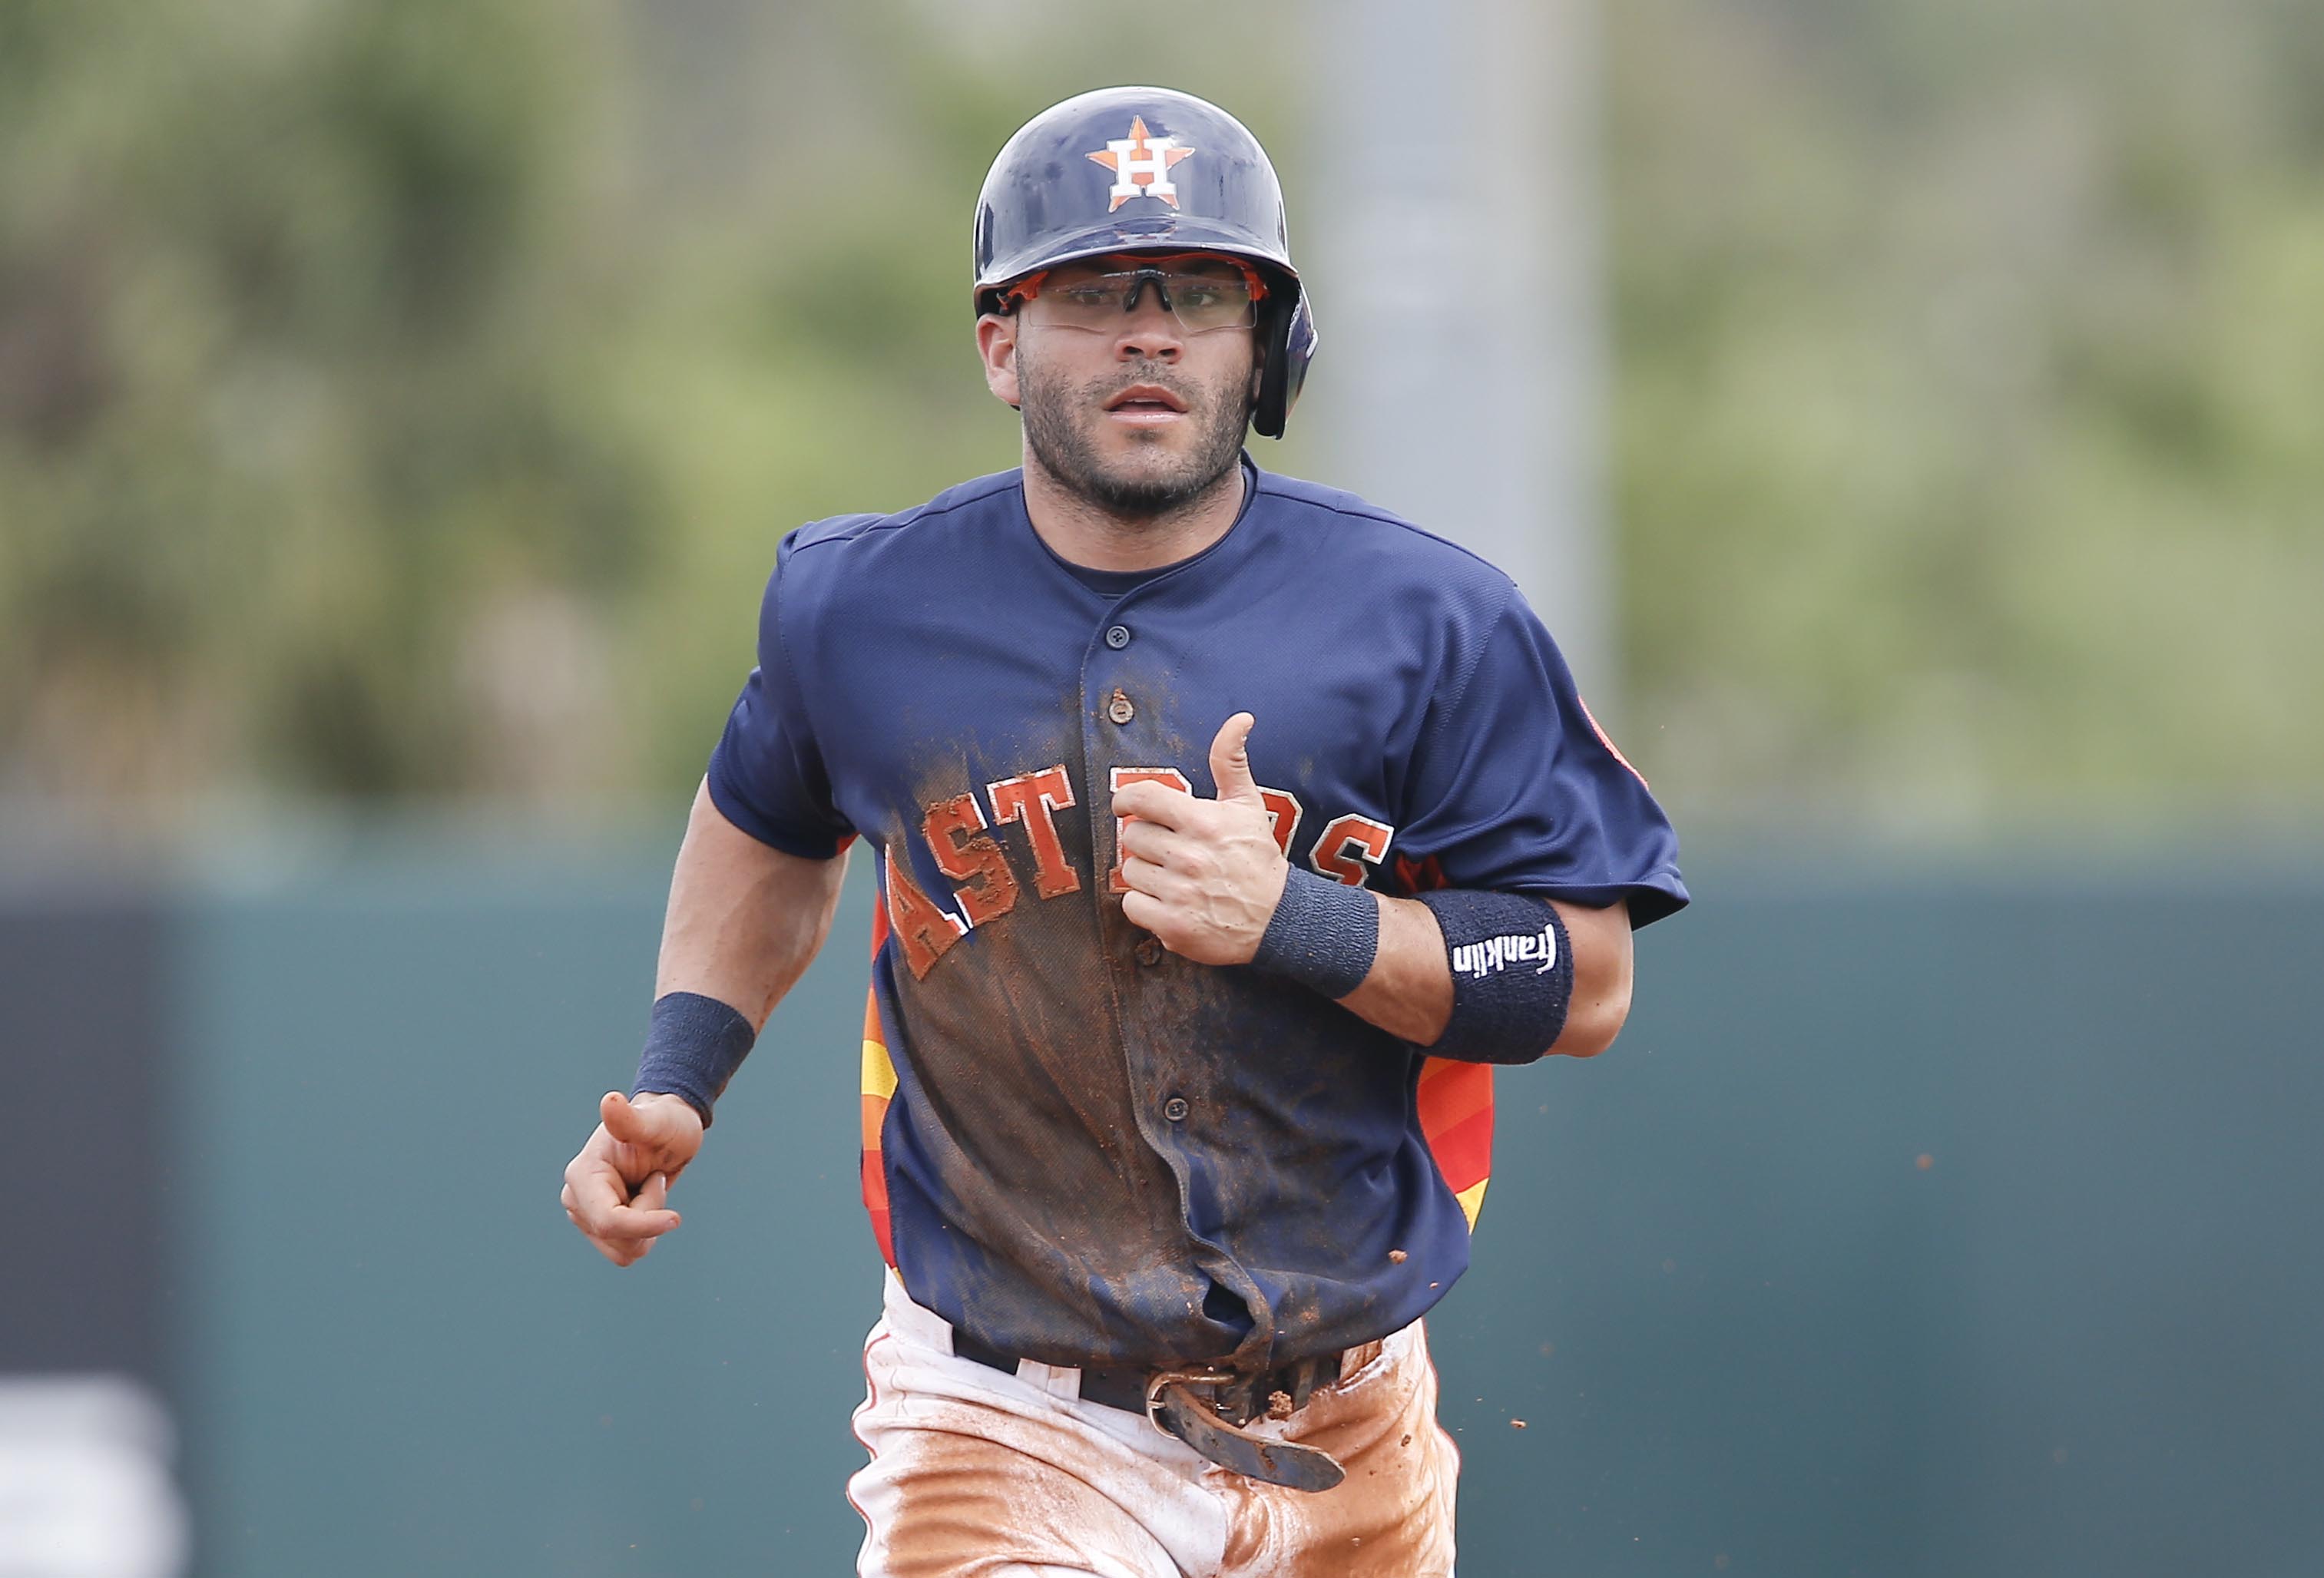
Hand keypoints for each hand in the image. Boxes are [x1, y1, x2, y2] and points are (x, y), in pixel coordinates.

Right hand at [560, 1090, 703, 1266]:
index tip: (676, 1218)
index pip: (608, 1222)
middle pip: (619, 1238)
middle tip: (655, 1176)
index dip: (644, 1225)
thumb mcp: (656, 1121)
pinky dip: (645, 1231)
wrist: (666, 1131)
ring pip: (625, 1250)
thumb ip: (631, 1119)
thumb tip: (610, 1101)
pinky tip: (644, 1200)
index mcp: (582, 1175)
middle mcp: (575, 1198)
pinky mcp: (597, 1227)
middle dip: (648, 1215)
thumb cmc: (664, 1123)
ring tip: (648, 1186)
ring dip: (647, 1225)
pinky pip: (628, 1250)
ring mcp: (584, 1214)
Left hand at [1111, 712, 1288, 965]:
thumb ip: (1231, 762)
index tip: (1125, 806)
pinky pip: (1131, 905)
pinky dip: (1144, 905)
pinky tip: (1168, 901)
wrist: (1278, 919)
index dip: (1125, 799)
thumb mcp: (1248, 806)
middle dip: (1146, 841)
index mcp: (1203, 821)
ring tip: (1172, 876)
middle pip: (1132, 836)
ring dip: (1145, 873)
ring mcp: (1179, 892)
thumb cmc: (1257, 860)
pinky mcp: (1173, 925)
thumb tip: (1240, 719)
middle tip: (1168, 849)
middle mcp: (1189, 856)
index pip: (1142, 797)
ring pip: (1129, 870)